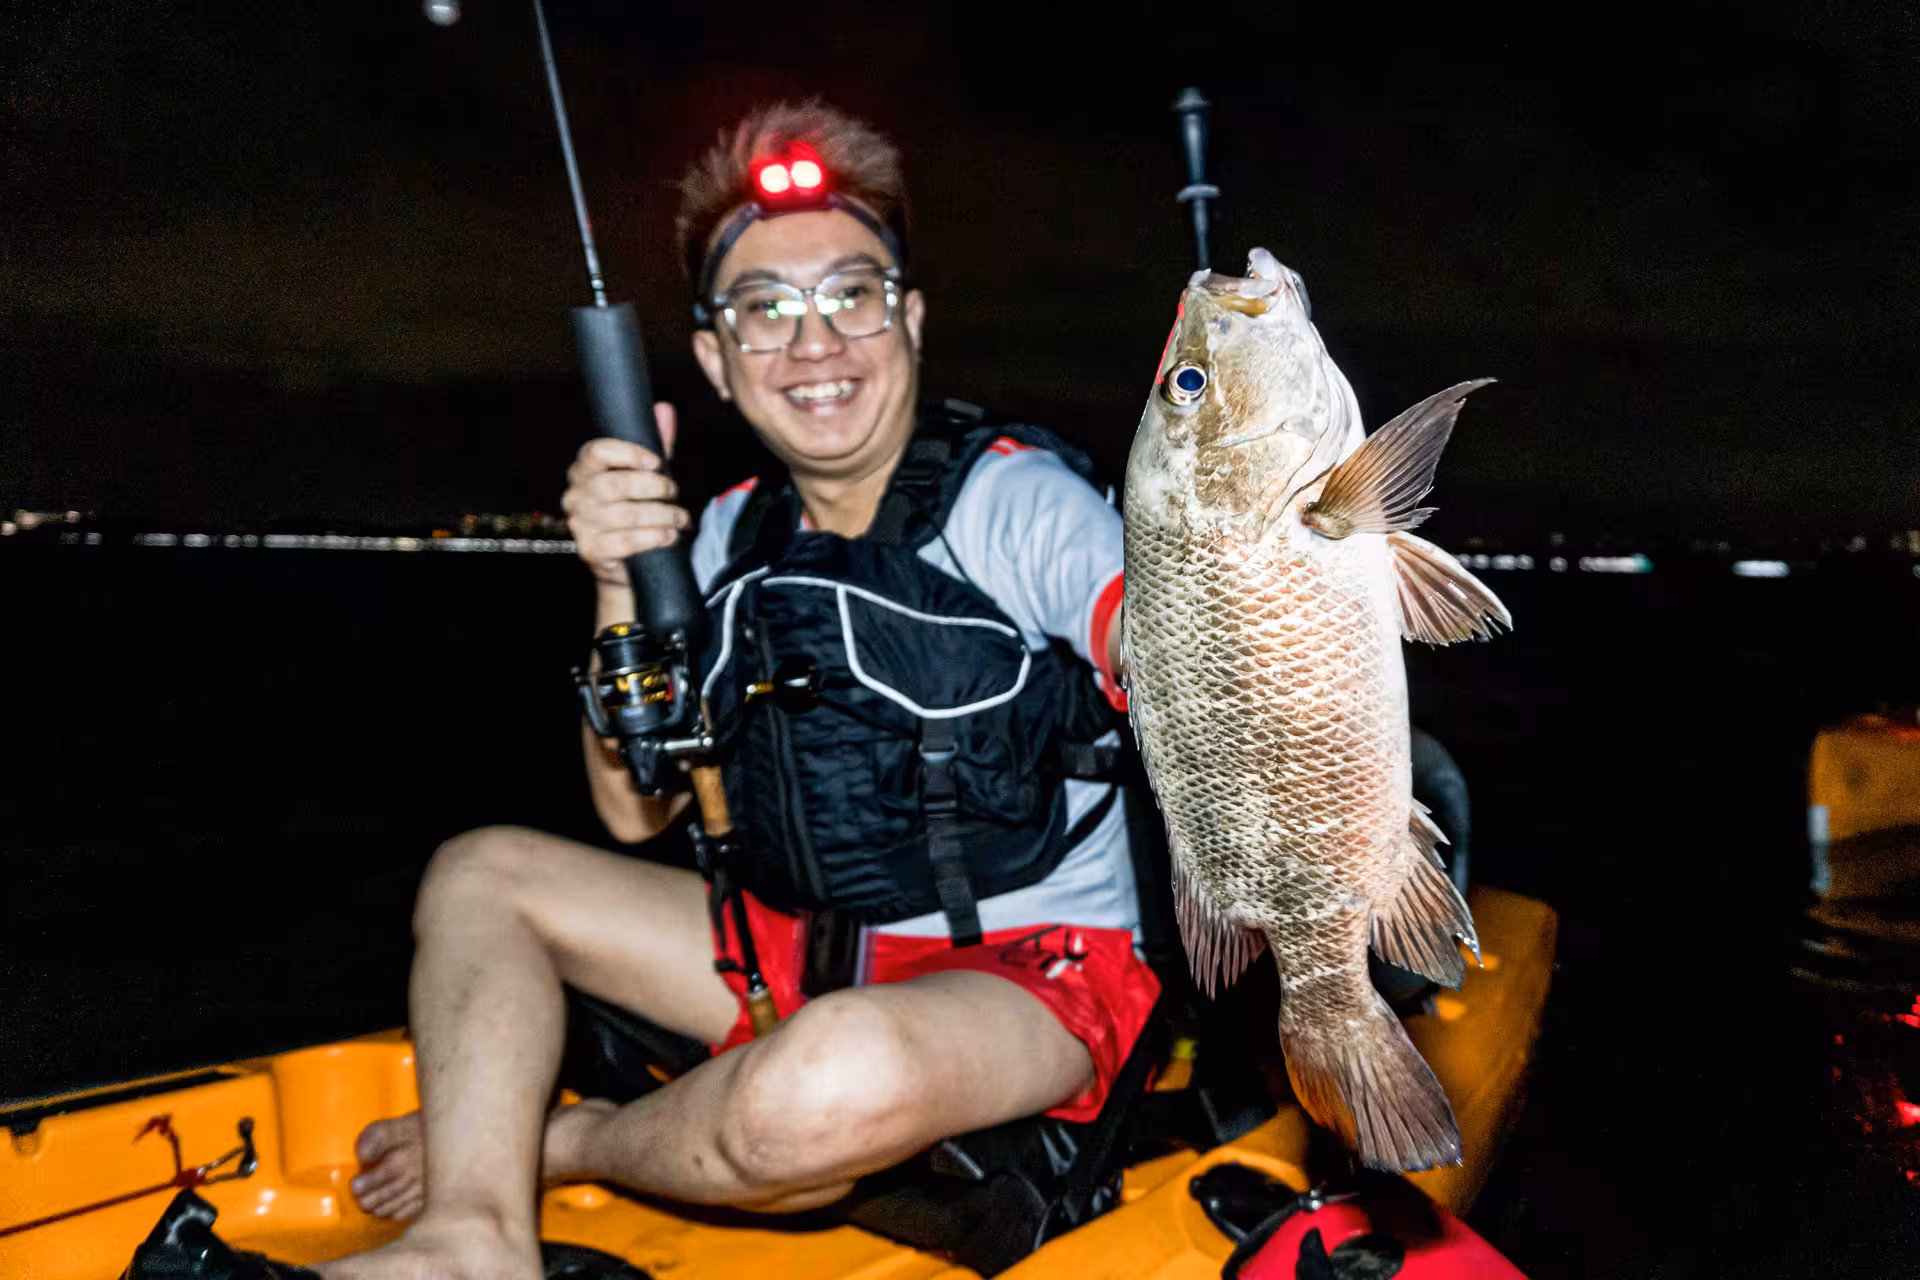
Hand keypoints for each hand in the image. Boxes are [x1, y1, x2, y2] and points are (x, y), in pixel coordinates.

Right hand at [562, 402, 691, 589]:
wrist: (625, 558)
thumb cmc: (634, 507)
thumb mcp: (647, 473)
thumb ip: (656, 442)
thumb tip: (664, 409)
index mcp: (585, 469)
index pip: (597, 452)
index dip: (628, 454)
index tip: (655, 461)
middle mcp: (576, 494)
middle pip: (613, 485)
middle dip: (652, 488)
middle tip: (673, 492)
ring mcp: (580, 523)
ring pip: (623, 516)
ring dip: (659, 516)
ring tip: (679, 518)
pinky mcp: (590, 550)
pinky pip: (623, 542)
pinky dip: (651, 538)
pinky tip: (668, 536)